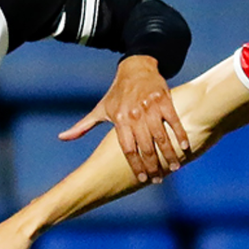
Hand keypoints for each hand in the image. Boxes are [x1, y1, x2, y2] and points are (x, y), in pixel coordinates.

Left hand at [58, 55, 189, 183]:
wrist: (136, 68)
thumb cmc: (117, 93)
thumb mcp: (100, 109)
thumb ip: (83, 126)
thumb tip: (62, 138)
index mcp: (119, 120)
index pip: (128, 149)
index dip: (135, 166)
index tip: (142, 179)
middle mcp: (134, 115)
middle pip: (145, 146)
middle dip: (153, 166)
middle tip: (158, 180)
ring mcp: (150, 107)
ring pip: (161, 136)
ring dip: (169, 154)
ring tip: (174, 168)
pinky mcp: (164, 100)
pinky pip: (174, 121)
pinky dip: (180, 134)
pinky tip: (185, 148)